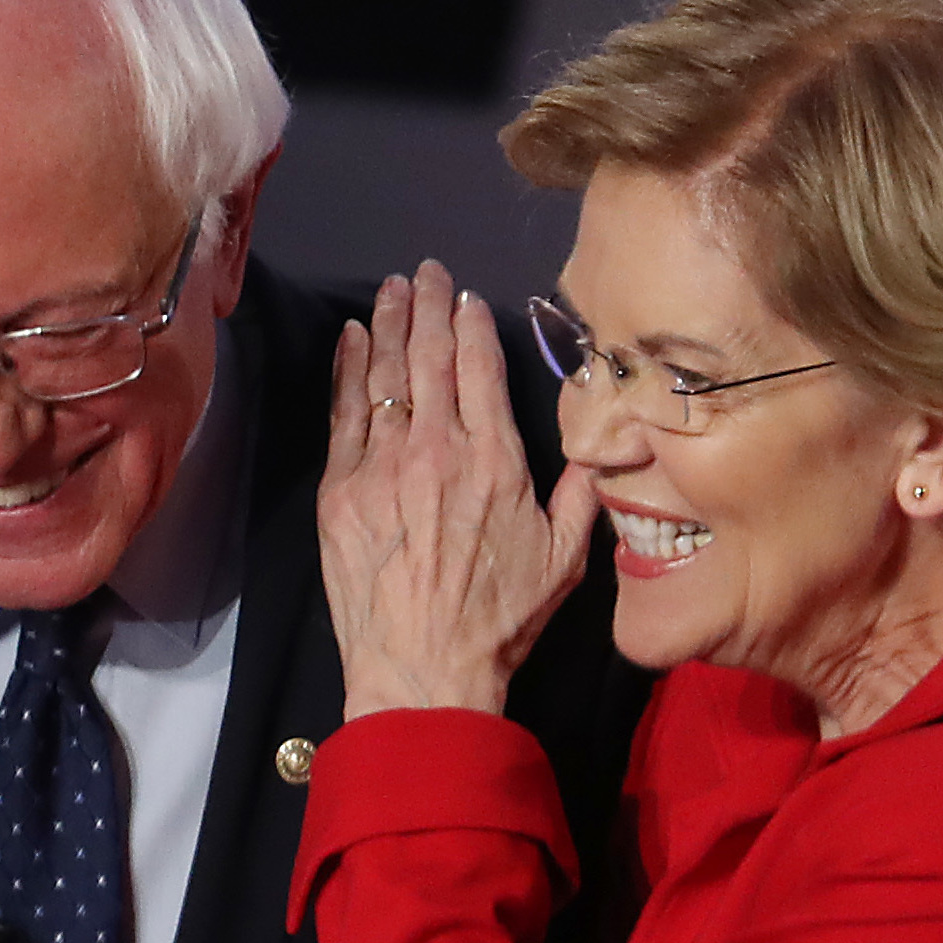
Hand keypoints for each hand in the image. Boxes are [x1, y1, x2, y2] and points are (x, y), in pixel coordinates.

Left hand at [320, 262, 599, 722]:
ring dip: (386, 324)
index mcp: (495, 459)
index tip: (465, 297)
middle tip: (422, 271)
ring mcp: (383, 467)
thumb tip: (601, 441)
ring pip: (383, 376)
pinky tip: (351, 339)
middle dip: (426, 306)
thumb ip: (581, 490)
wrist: (424, 671)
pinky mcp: (341, 491)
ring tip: (389, 290)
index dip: (472, 324)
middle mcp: (437, 449)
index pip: (481, 368)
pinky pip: (344, 414)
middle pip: (429, 358)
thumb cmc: (500, 621)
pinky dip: (348, 369)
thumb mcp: (565, 557)